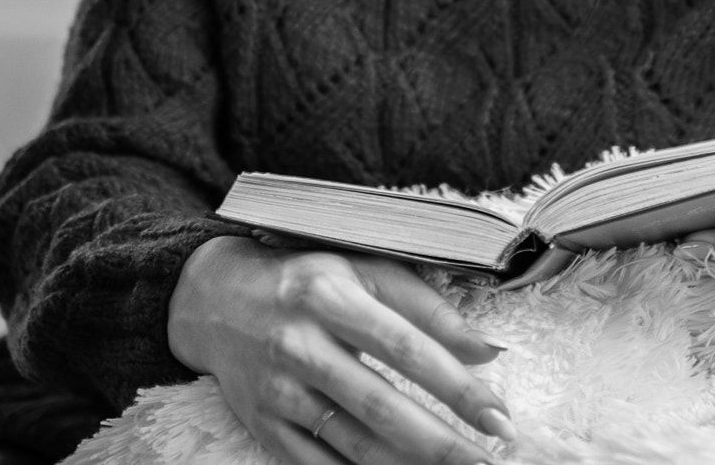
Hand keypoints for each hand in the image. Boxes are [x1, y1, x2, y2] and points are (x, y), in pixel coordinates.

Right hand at [167, 236, 514, 463]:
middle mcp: (300, 344)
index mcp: (331, 295)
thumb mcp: (365, 270)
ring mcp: (278, 391)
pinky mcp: (263, 425)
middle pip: (381, 406)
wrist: (214, 300)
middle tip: (488, 460)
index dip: (457, 387)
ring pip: (353, 444)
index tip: (500, 417)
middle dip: (442, 443)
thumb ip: (428, 308)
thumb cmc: (309, 279)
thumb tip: (487, 351)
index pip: (406, 347)